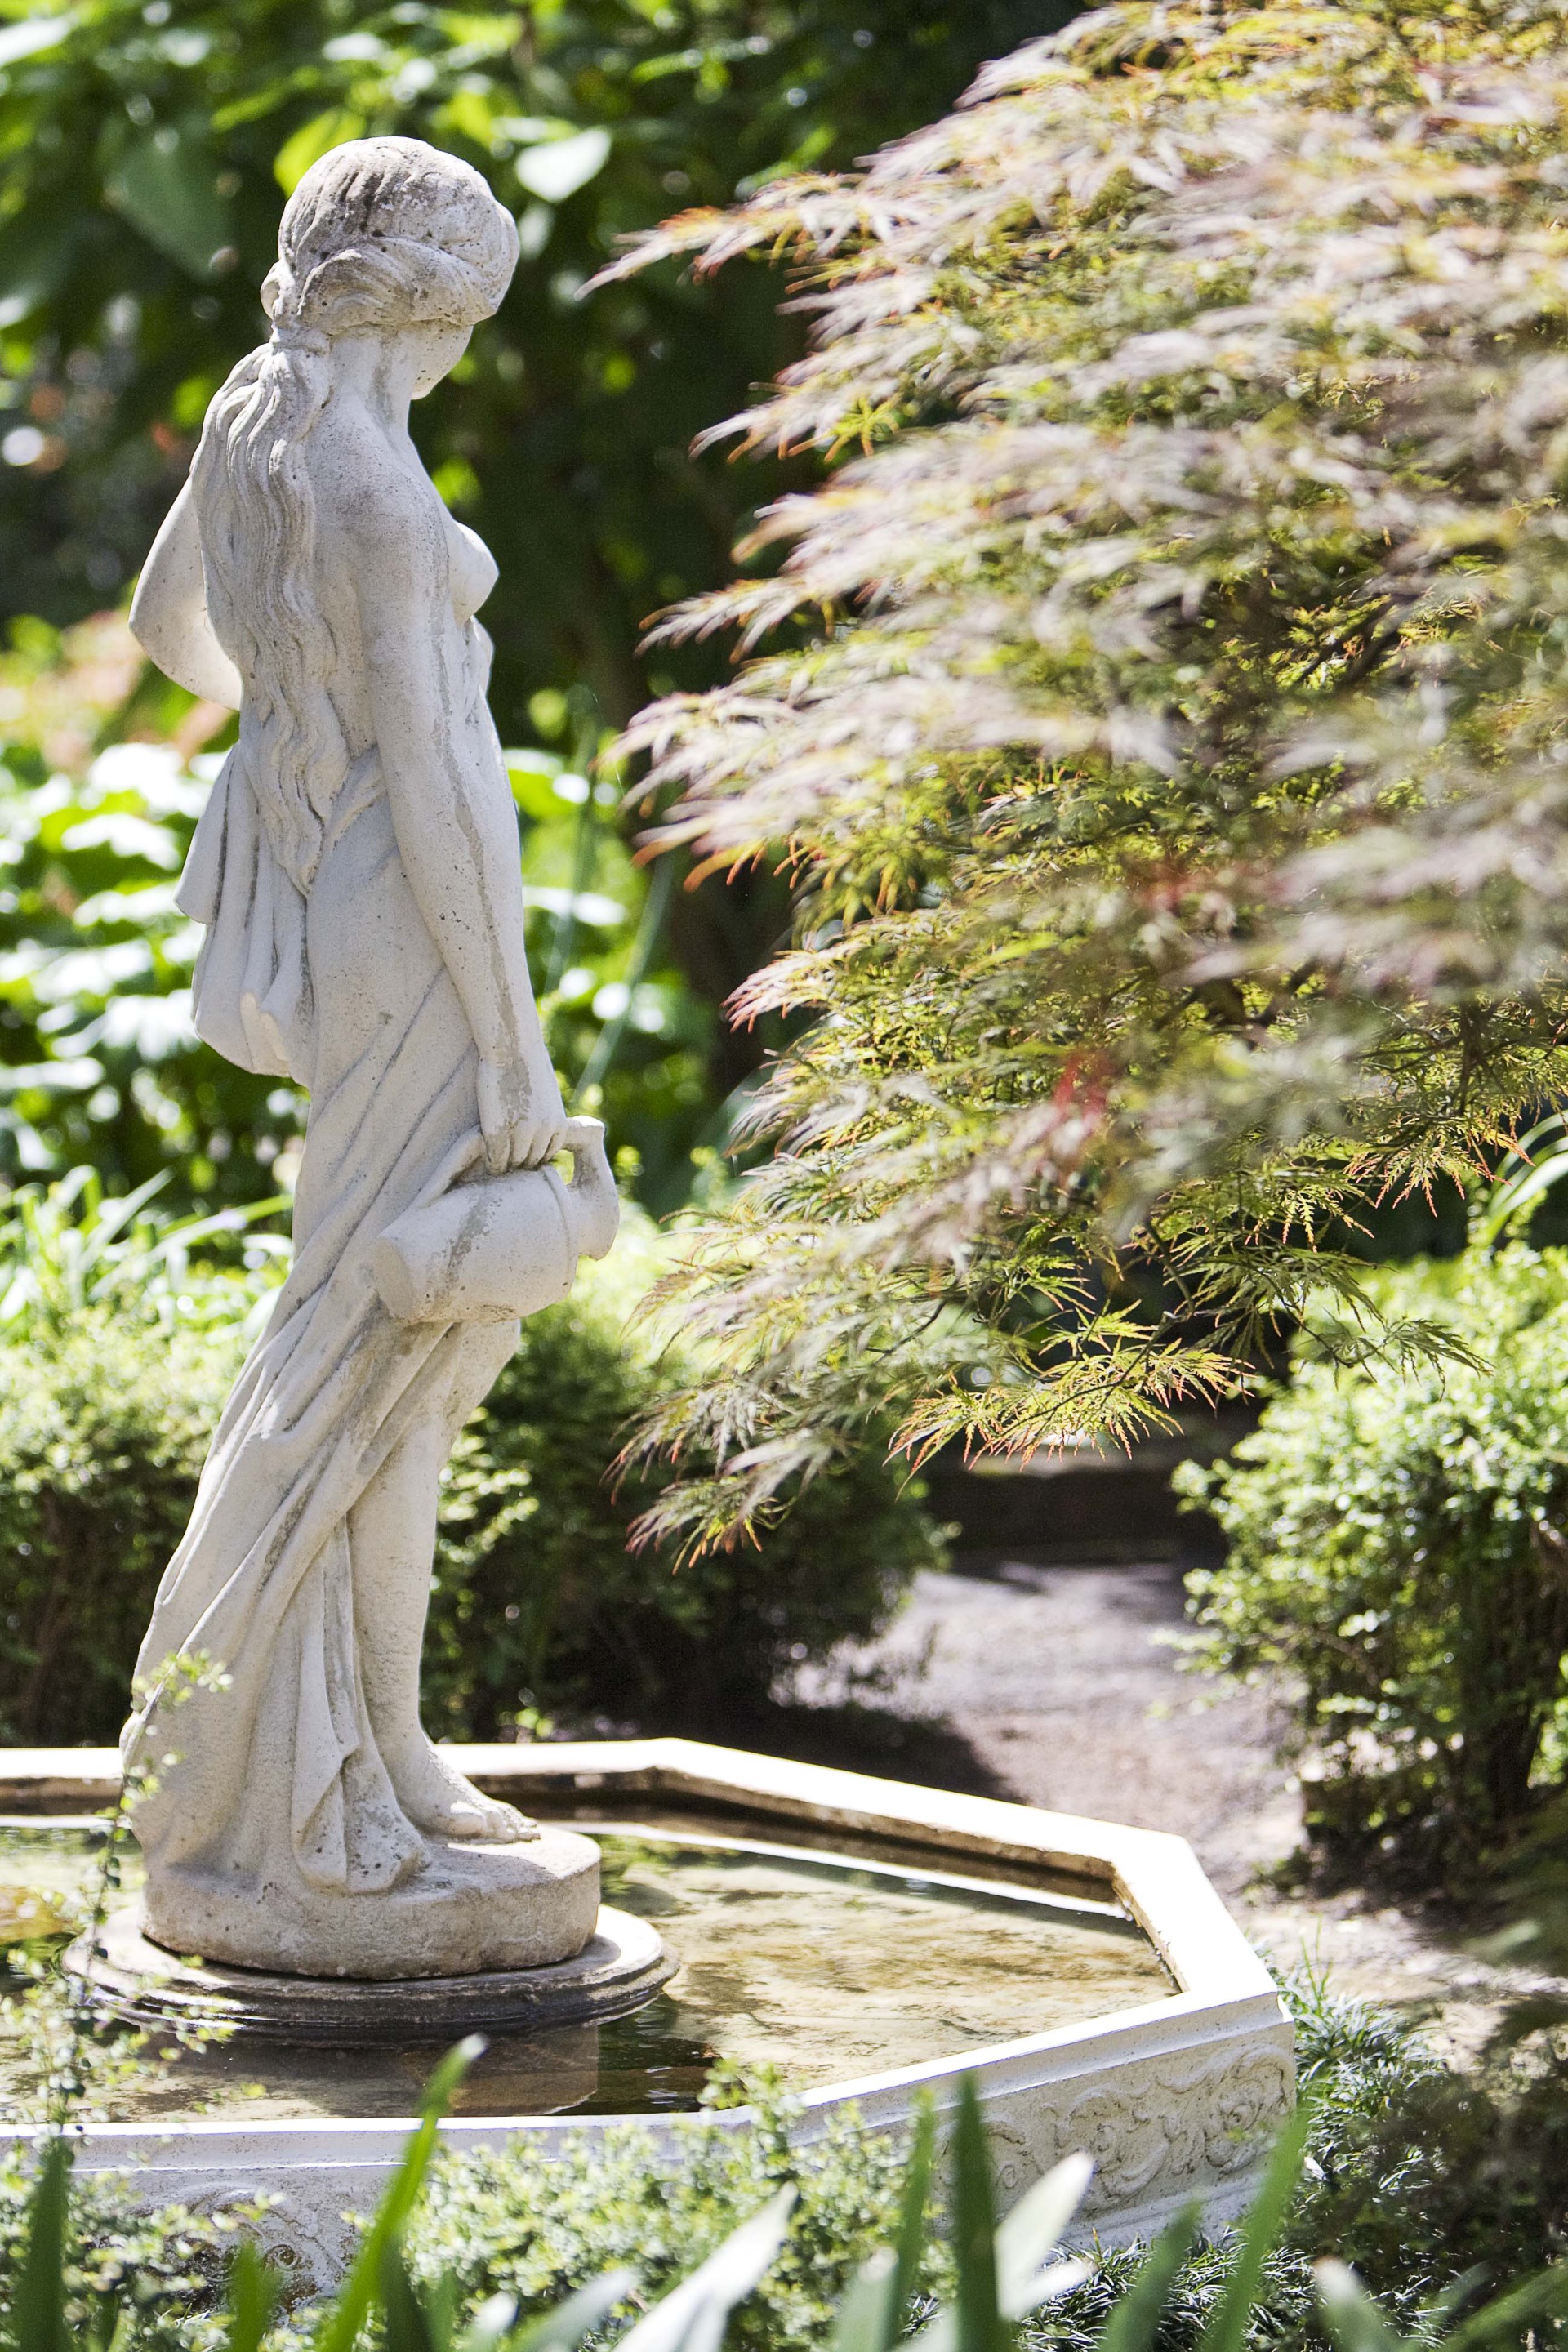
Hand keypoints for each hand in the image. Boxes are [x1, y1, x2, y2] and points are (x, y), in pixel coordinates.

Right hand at [477, 1055, 567, 1175]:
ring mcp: (521, 1134)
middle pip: (531, 1162)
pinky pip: (496, 1160)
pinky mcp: (499, 1131)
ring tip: (492, 1161)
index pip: (548, 1155)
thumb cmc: (527, 1062)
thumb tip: (540, 1120)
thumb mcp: (546, 1091)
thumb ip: (545, 1112)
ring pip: (513, 1164)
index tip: (520, 1154)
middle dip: (518, 1162)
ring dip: (503, 1164)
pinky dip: (491, 1162)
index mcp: (558, 1124)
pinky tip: (484, 1157)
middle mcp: (543, 1133)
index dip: (533, 1156)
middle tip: (503, 1160)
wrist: (512, 1046)